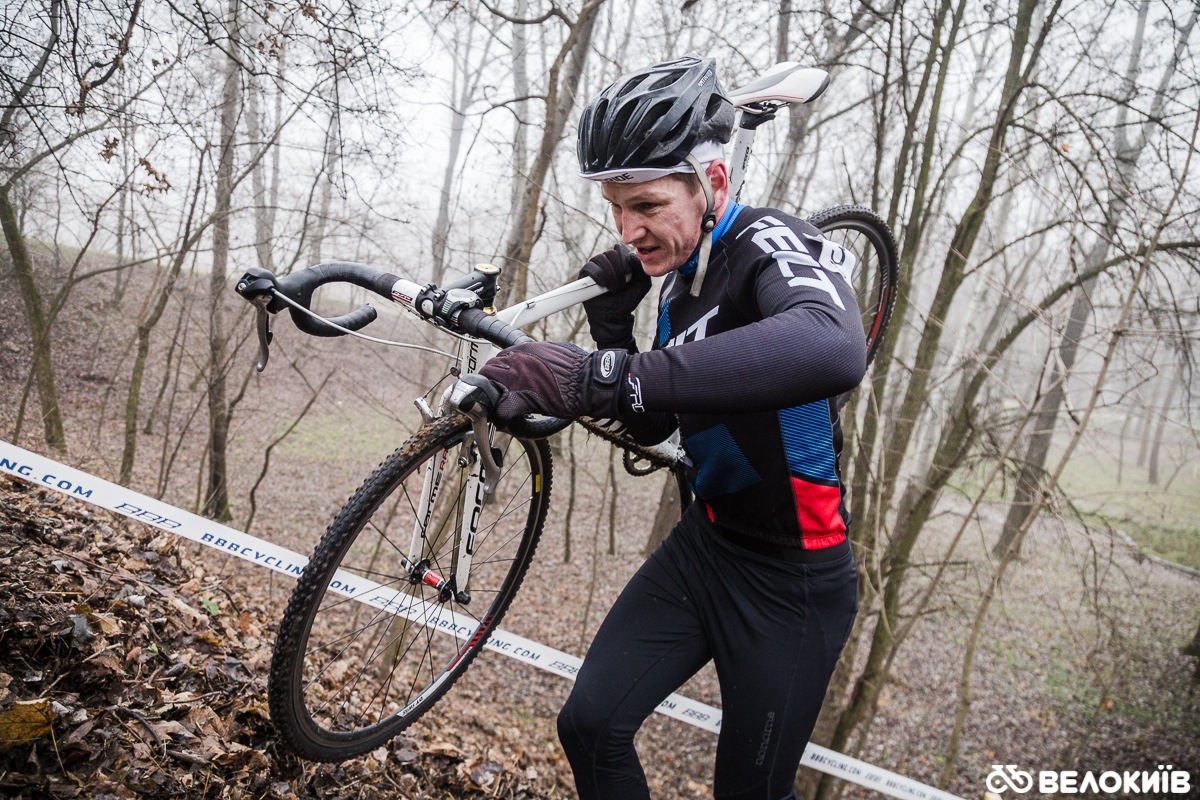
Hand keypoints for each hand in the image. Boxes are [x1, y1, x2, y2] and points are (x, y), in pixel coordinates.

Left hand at [477, 342, 632, 425]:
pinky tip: (507, 422)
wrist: (587, 382)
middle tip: (500, 395)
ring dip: (494, 399)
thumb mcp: (556, 351)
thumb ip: (540, 353)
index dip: (500, 372)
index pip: (499, 358)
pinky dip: (502, 419)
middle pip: (489, 371)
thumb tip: (539, 357)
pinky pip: (500, 412)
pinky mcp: (521, 400)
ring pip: (490, 389)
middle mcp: (516, 362)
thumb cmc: (579, 368)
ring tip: (503, 407)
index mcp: (524, 349)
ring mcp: (516, 380)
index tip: (505, 381)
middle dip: (492, 384)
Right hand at [579, 246, 650, 350]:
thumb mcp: (642, 284)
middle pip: (610, 253)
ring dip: (610, 275)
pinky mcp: (584, 276)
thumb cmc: (628, 299)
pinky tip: (603, 285)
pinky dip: (598, 275)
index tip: (629, 273)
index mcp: (619, 260)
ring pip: (600, 259)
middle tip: (621, 286)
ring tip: (613, 288)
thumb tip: (631, 255)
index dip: (624, 259)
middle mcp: (606, 261)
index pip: (620, 248)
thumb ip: (641, 268)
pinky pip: (589, 267)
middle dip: (618, 270)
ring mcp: (594, 267)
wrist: (615, 315)